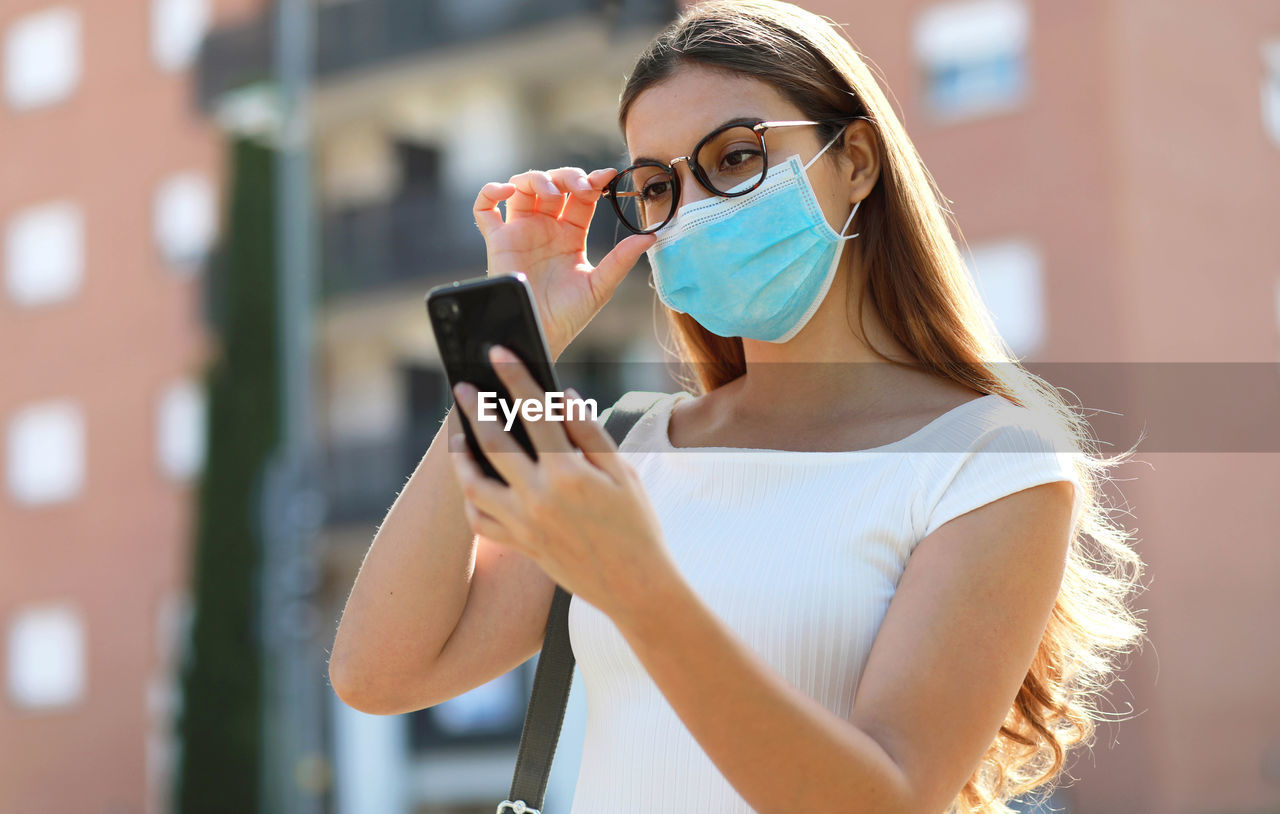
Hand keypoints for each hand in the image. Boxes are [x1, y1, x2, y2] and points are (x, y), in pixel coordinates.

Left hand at [447, 344, 677, 623]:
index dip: (515, 377)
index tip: (498, 352)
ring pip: (473, 484)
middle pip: (492, 443)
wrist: (636, 587)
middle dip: (474, 409)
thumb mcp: (623, 473)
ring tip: (456, 434)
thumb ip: (590, 433)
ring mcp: (524, 525)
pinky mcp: (519, 545)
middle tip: (462, 387)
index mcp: (568, 474)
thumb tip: (562, 396)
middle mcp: (538, 498)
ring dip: (459, 455)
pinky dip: (470, 498)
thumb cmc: (636, 525)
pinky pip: (480, 520)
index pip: (534, 412)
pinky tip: (472, 482)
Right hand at [474, 167, 656, 358]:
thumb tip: (651, 236)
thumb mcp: (600, 285)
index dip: (592, 181)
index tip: (607, 176)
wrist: (541, 334)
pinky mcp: (497, 241)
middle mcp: (545, 228)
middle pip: (553, 183)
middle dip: (568, 177)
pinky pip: (484, 209)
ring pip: (521, 188)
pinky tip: (506, 191)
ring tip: (550, 191)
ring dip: (535, 178)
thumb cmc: (569, 315)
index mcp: (570, 234)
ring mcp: (520, 231)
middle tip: (582, 187)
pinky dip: (490, 192)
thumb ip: (621, 259)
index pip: (581, 196)